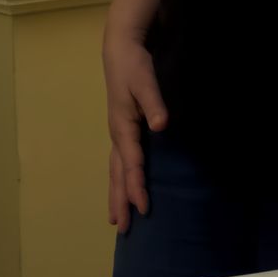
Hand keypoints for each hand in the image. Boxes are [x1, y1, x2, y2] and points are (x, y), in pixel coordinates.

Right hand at [103, 30, 168, 231]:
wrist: (121, 49)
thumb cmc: (134, 65)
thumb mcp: (145, 80)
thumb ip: (154, 104)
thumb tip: (161, 126)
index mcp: (122, 126)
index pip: (130, 162)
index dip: (136, 186)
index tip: (143, 208)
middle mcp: (117, 133)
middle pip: (117, 172)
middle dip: (120, 199)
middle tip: (123, 227)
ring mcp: (118, 132)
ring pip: (115, 169)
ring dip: (116, 193)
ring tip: (116, 217)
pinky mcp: (122, 129)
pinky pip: (119, 161)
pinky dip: (120, 179)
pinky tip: (124, 188)